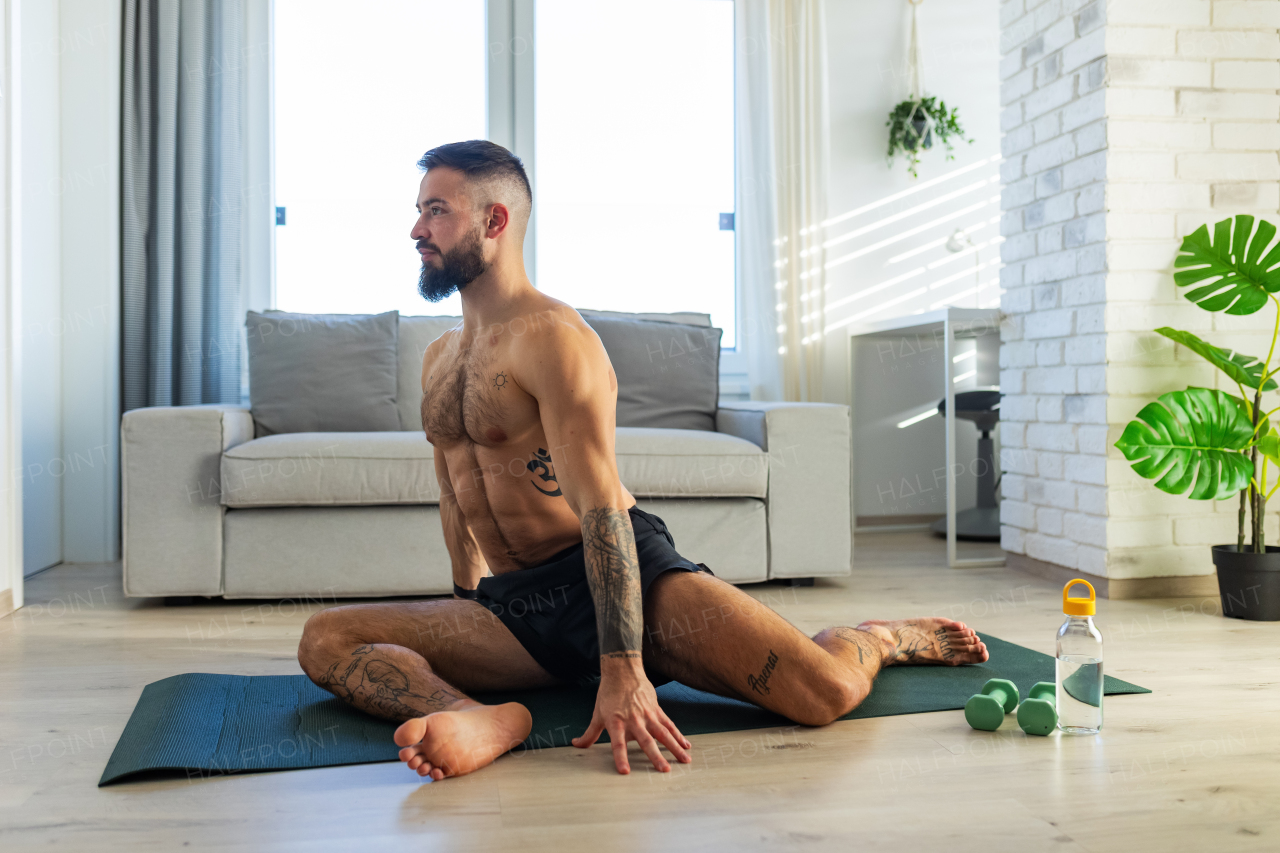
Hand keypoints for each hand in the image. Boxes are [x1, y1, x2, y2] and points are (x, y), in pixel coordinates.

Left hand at [571, 655, 691, 773]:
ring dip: (674, 747)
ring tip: (685, 761)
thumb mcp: (597, 714)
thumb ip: (589, 734)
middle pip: (646, 740)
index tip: (625, 771)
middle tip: (664, 770)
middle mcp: (633, 720)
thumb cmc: (608, 694)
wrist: (623, 671)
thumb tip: (576, 744)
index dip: (620, 757)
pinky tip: (686, 746)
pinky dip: (678, 735)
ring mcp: (647, 715)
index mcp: (616, 722)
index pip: (617, 743)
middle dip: (655, 756)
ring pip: (663, 733)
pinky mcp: (657, 710)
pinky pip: (669, 725)